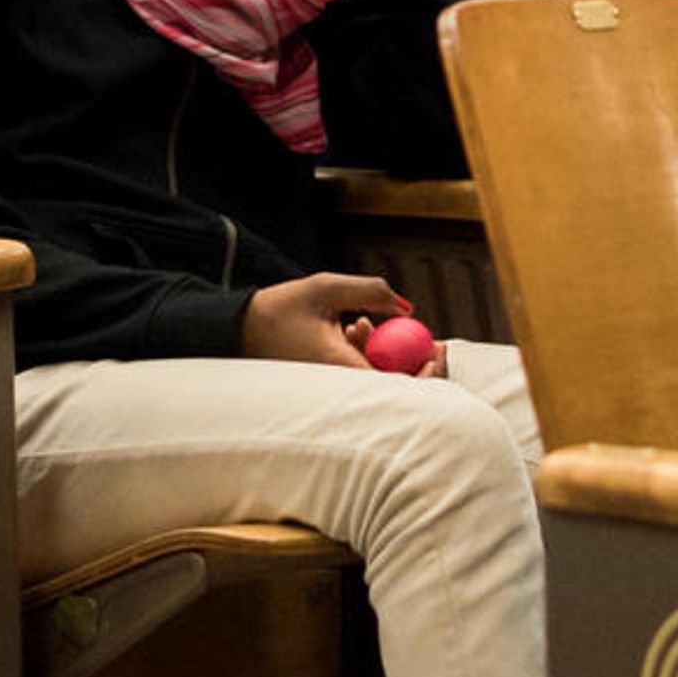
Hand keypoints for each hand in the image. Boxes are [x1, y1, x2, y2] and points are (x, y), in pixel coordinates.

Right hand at [242, 272, 446, 375]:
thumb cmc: (279, 309)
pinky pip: (364, 374)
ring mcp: (336, 388)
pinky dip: (370, 354)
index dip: (427, 374)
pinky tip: (354, 329)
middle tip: (434, 343)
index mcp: (341, 368)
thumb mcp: (325, 288)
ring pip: (380, 378)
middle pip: (396, 387)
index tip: (437, 350)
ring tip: (360, 322)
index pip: (397, 384)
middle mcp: (341, 386)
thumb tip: (408, 309)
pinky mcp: (332, 384)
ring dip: (387, 352)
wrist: (240, 330)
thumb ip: (370, 291)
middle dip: (418, 364)